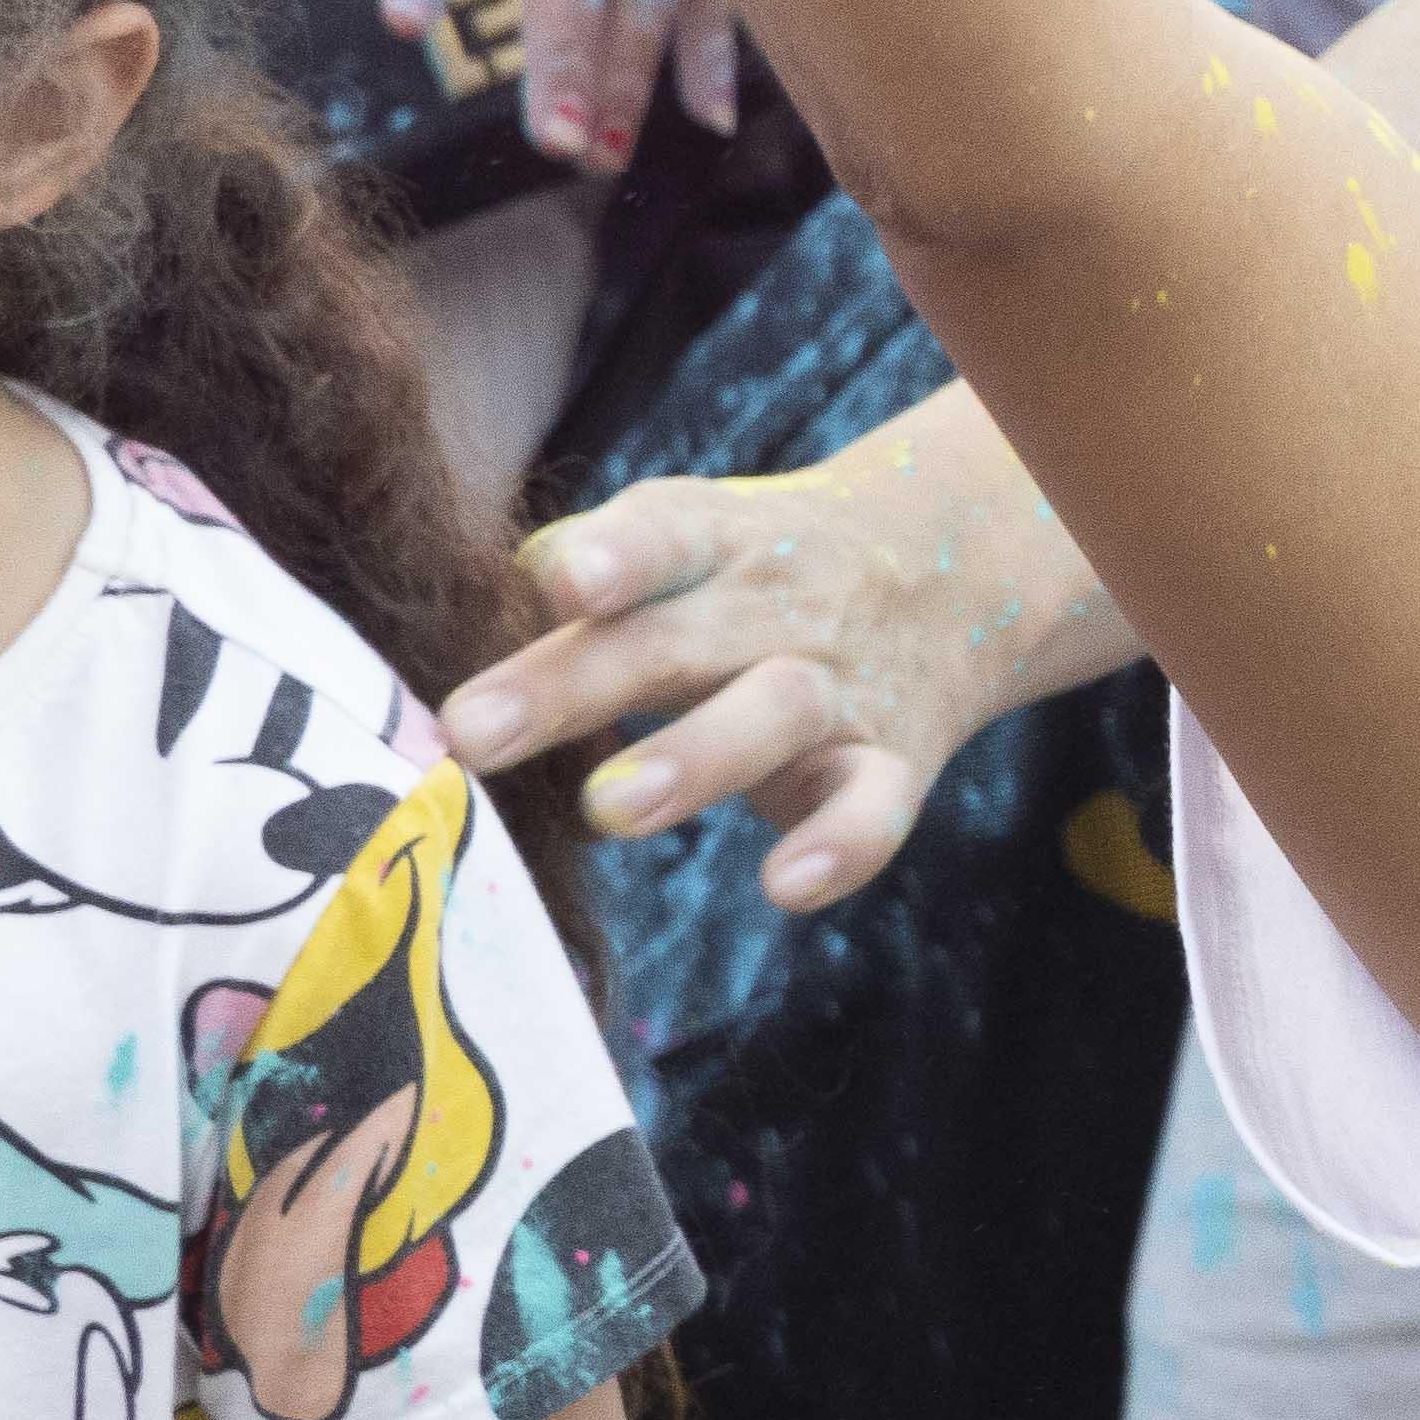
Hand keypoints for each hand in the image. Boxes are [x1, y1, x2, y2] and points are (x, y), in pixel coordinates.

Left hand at [443, 413, 1109, 915]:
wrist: (946, 571)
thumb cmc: (750, 571)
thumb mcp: (680, 534)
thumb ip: (582, 569)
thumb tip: (484, 602)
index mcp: (710, 542)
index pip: (659, 536)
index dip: (614, 556)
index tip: (566, 583)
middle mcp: (774, 607)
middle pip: (675, 640)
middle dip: (573, 686)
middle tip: (473, 734)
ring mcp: (837, 686)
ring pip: (775, 714)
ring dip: (693, 759)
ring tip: (608, 809)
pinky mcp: (891, 763)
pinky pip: (876, 809)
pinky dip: (840, 849)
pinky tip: (786, 886)